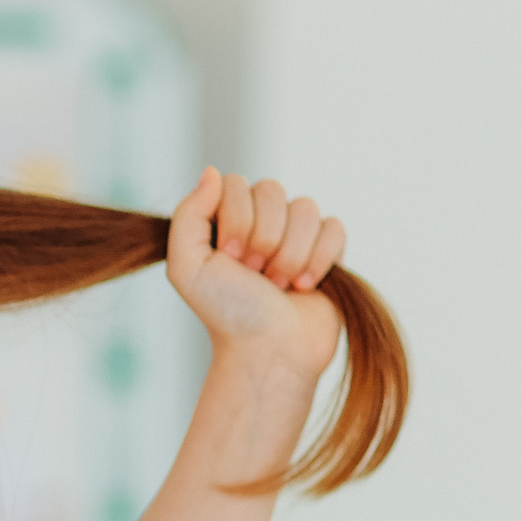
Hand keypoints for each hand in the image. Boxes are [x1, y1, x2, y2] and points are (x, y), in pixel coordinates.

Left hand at [165, 167, 346, 385]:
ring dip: (291, 253)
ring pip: (306, 207)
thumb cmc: (226, 312)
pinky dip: (320, 258)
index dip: (236, 219)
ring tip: (278, 285)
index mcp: (222, 220)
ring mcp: (293, 234)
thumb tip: (212, 170)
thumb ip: (189, 214)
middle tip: (254, 274)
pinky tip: (304, 286)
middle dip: (264, 237)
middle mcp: (258, 221)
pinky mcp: (326, 249)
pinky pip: (334, 226)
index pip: (236, 183)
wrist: (269, 350)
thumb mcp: (187, 266)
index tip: (229, 258)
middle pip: (272, 189)